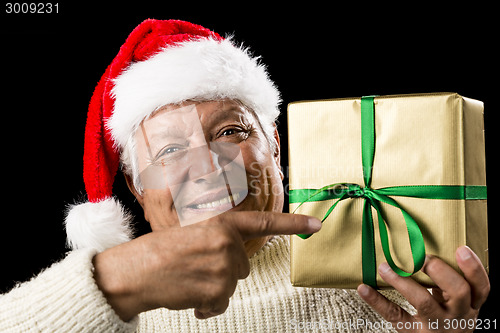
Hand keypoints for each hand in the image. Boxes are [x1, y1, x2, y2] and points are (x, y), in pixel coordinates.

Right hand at [93, 211, 321, 320]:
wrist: (134, 271)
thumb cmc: (159, 252)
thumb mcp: (194, 234)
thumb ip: (220, 241)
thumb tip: (235, 262)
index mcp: (222, 223)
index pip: (265, 222)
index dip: (294, 223)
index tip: (317, 224)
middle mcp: (228, 242)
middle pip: (243, 265)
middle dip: (224, 270)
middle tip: (196, 266)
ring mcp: (225, 266)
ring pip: (232, 285)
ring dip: (213, 289)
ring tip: (188, 279)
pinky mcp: (219, 289)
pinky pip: (221, 303)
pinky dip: (207, 305)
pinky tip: (189, 295)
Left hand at [357, 246, 489, 331]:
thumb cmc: (447, 318)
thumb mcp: (456, 303)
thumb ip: (448, 282)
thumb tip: (424, 246)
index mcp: (470, 304)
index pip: (481, 286)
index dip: (473, 267)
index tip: (460, 249)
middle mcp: (456, 315)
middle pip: (457, 290)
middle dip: (439, 270)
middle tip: (421, 257)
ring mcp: (435, 325)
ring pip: (423, 301)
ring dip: (402, 281)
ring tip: (385, 267)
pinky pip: (395, 315)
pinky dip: (377, 301)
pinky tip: (364, 289)